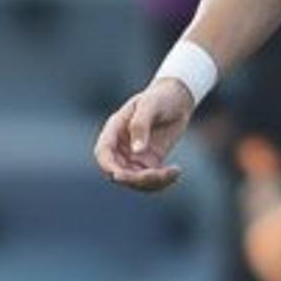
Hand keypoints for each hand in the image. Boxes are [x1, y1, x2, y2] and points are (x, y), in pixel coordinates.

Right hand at [94, 77, 194, 192]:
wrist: (177, 100)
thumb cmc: (160, 97)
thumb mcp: (150, 105)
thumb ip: (140, 126)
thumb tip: (136, 151)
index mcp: (114, 130)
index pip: (103, 153)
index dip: (108, 167)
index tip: (121, 176)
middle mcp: (121, 146)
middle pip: (118, 172)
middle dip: (135, 179)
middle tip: (159, 174)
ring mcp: (134, 156)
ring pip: (135, 180)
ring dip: (151, 182)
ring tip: (173, 172)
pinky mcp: (150, 162)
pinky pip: (150, 179)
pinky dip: (162, 181)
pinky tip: (176, 171)